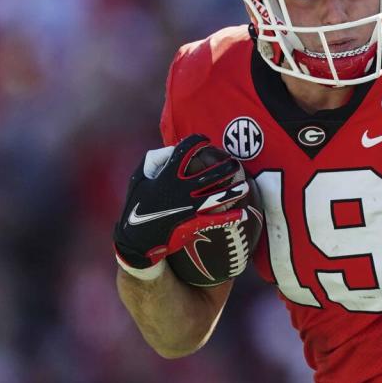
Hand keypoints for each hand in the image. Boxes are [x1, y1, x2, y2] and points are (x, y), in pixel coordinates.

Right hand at [113, 134, 248, 277]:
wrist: (136, 241)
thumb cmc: (136, 207)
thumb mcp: (138, 180)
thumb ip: (153, 161)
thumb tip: (171, 149)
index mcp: (167, 176)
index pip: (185, 150)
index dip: (197, 142)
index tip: (205, 141)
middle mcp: (181, 189)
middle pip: (211, 174)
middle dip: (227, 166)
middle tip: (235, 163)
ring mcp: (189, 207)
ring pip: (218, 196)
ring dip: (234, 191)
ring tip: (245, 186)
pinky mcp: (192, 223)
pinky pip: (216, 219)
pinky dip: (230, 217)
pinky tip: (243, 214)